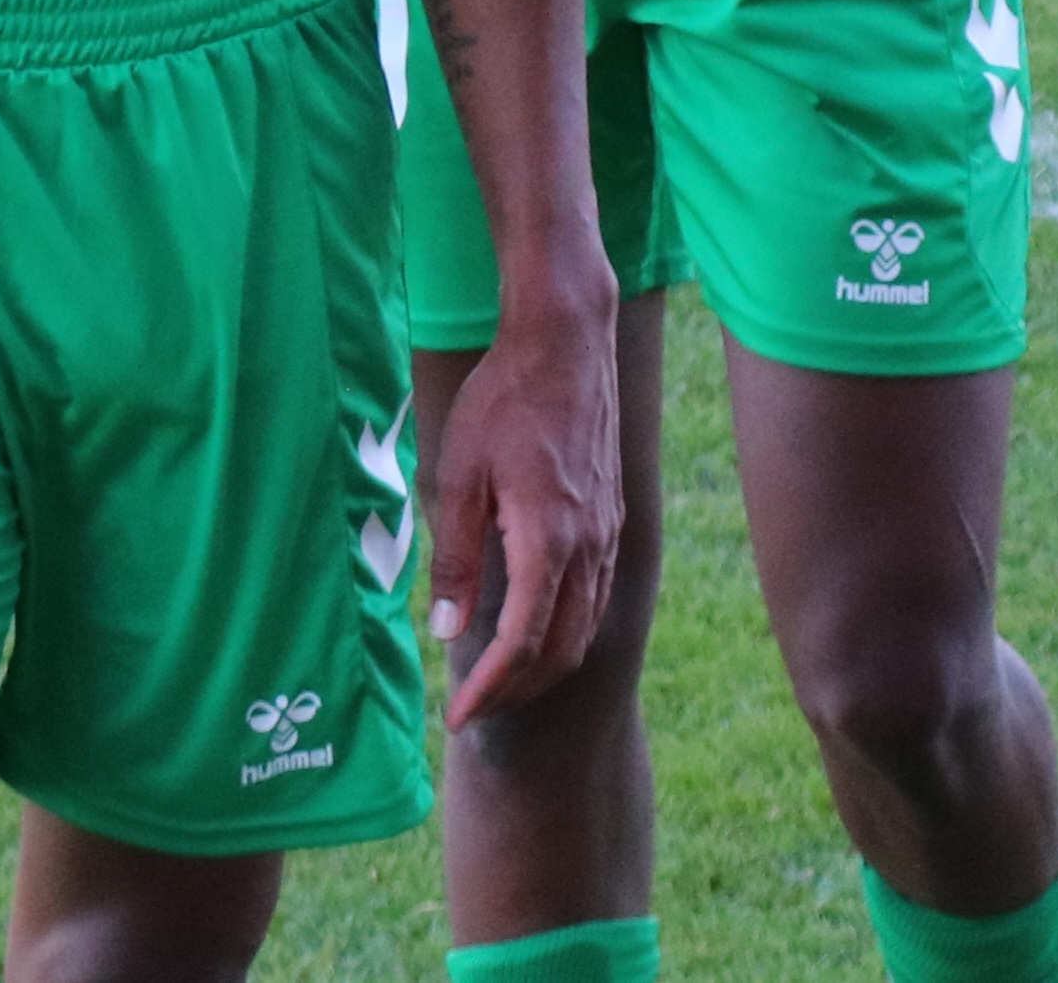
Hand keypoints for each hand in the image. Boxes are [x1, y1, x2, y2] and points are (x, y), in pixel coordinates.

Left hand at [422, 295, 620, 725]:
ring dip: (544, 668)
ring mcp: (607, 534)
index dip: (490, 688)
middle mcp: (589, 547)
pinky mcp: (611, 519)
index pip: (522, 643)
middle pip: (562, 651)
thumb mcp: (459, 475)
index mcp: (548, 541)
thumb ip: (457, 559)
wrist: (565, 344)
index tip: (457, 714)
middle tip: (474, 709)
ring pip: (585, 630)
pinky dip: (566, 632)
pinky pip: (596, 598)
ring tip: (500, 683)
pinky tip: (535, 630)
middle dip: (516, 691)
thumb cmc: (503, 401)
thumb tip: (446, 630)